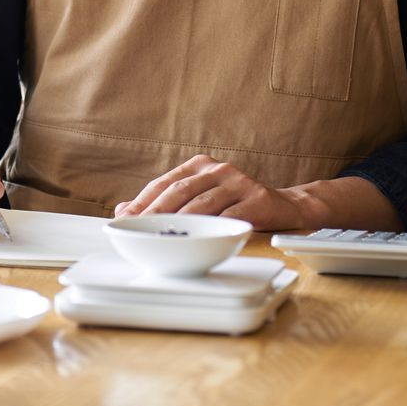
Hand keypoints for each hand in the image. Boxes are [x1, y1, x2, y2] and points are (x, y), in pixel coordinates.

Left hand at [114, 154, 320, 230]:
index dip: (142, 201)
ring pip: (202, 204)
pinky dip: (213, 229)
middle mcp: (218, 169)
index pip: (164, 182)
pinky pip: (230, 217)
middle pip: (179, 190)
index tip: (122, 218)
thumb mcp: (200, 198)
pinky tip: (199, 241)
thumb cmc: (235, 204)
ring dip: (180, 224)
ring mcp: (239, 182)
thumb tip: (123, 211)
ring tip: (162, 238)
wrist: (284, 205)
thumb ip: (166, 202)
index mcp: (199, 165)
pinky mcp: (257, 199)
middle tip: (137, 230)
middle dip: (155, 212)